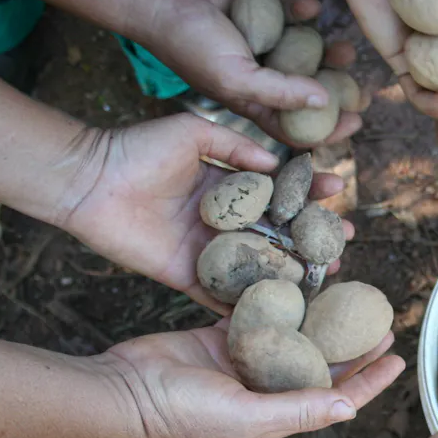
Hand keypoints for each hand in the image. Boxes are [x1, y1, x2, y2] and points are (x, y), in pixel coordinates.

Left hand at [59, 114, 345, 311]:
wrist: (91, 180)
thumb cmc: (138, 148)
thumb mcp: (192, 131)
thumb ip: (235, 145)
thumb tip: (276, 162)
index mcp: (226, 188)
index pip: (278, 192)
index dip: (308, 191)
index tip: (337, 188)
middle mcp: (223, 223)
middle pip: (278, 234)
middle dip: (314, 236)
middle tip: (346, 240)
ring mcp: (207, 252)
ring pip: (260, 265)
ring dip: (296, 270)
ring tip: (331, 271)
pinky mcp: (187, 277)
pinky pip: (224, 295)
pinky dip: (252, 303)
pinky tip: (288, 307)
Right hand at [97, 325, 403, 437]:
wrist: (127, 388)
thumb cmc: (185, 412)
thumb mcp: (246, 416)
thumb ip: (297, 411)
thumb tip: (351, 408)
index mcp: (280, 413)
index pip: (339, 396)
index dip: (371, 379)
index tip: (399, 357)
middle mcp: (270, 387)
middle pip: (325, 364)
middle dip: (356, 345)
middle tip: (382, 319)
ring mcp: (249, 361)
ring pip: (299, 337)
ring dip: (327, 320)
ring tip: (354, 297)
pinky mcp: (226, 335)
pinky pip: (266, 316)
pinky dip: (288, 301)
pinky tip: (309, 281)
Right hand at [134, 0, 361, 146]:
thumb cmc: (189, 43)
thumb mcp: (236, 78)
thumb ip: (280, 92)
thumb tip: (324, 102)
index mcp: (250, 101)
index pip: (294, 126)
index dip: (326, 130)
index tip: (356, 123)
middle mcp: (257, 76)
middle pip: (305, 91)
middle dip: (336, 92)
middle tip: (365, 91)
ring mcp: (259, 43)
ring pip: (303, 53)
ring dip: (327, 53)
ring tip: (347, 50)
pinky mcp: (259, 11)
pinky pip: (288, 14)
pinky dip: (301, 11)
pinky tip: (311, 6)